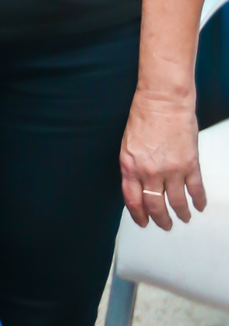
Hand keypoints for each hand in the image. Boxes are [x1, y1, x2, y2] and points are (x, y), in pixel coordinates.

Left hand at [120, 89, 204, 229]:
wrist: (163, 100)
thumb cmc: (144, 116)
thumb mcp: (128, 145)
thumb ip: (132, 167)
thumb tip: (138, 185)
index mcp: (130, 166)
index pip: (133, 200)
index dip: (139, 215)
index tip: (143, 222)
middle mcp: (149, 172)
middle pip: (155, 206)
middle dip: (160, 220)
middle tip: (165, 225)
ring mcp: (171, 169)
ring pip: (176, 202)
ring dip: (181, 213)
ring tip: (183, 218)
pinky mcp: (189, 164)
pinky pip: (195, 189)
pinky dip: (198, 200)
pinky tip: (199, 206)